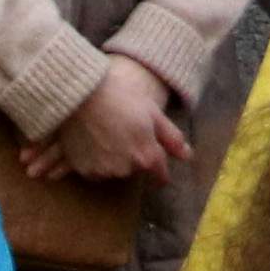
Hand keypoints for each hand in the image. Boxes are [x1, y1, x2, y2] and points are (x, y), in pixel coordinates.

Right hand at [47, 52, 184, 188]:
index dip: (161, 172)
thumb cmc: (121, 98)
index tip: (159, 169)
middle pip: (136, 170)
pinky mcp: (83, 170)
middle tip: (126, 133)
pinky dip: (96, 160)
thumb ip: (172, 138)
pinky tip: (92, 141)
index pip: (160, 175)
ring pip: (116, 170)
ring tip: (107, 134)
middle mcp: (126, 170)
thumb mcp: (152, 112)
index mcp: (146, 157)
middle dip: (135, 157)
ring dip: (115, 159)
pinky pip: (95, 170)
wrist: (81, 95)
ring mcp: (103, 171)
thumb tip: (188, 156)